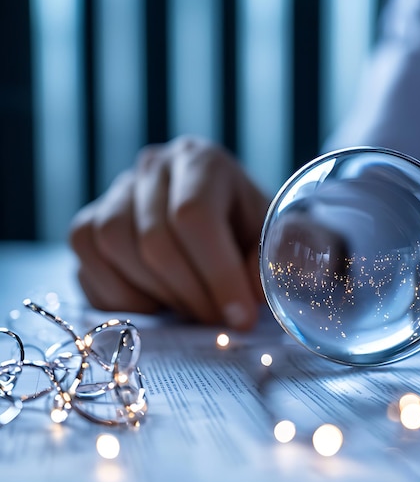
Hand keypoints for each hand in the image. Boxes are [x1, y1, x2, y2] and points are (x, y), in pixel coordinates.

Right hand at [69, 136, 269, 329]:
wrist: (215, 220)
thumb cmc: (246, 230)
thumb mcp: (269, 239)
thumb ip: (263, 266)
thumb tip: (244, 303)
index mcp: (202, 160)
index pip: (195, 217)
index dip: (218, 275)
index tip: (241, 318)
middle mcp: (153, 166)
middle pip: (154, 240)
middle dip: (191, 294)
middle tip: (217, 321)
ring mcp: (114, 192)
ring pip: (114, 248)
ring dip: (157, 295)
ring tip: (190, 309)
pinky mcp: (88, 222)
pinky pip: (87, 262)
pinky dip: (119, 297)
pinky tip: (155, 304)